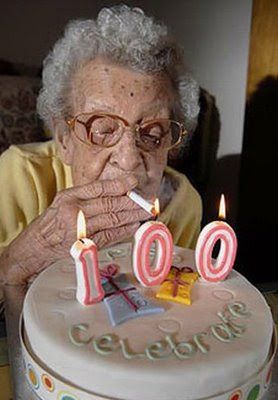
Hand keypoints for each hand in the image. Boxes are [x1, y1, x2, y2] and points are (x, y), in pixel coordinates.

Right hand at [0, 176, 149, 283]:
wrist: (36, 247)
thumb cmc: (52, 222)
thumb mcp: (64, 201)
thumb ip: (87, 196)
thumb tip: (116, 192)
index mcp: (69, 197)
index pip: (98, 188)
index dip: (119, 184)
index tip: (134, 181)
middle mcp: (74, 211)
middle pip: (109, 204)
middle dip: (132, 202)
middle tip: (148, 201)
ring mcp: (79, 230)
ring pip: (111, 219)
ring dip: (132, 216)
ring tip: (146, 212)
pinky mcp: (84, 245)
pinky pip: (108, 236)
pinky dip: (123, 231)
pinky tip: (134, 226)